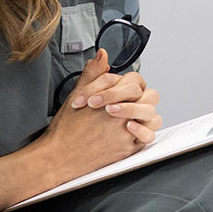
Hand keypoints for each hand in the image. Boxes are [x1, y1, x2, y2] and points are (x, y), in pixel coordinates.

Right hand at [40, 50, 162, 176]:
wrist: (60, 155)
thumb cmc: (66, 129)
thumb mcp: (77, 94)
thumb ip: (93, 74)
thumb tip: (102, 56)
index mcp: (112, 98)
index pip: (135, 81)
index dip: (127, 83)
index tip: (120, 89)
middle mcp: (122, 115)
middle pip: (149, 96)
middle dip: (141, 95)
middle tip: (128, 100)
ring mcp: (127, 132)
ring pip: (153, 115)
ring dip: (146, 112)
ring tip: (132, 113)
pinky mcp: (128, 148)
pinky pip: (148, 137)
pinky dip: (145, 131)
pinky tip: (132, 128)